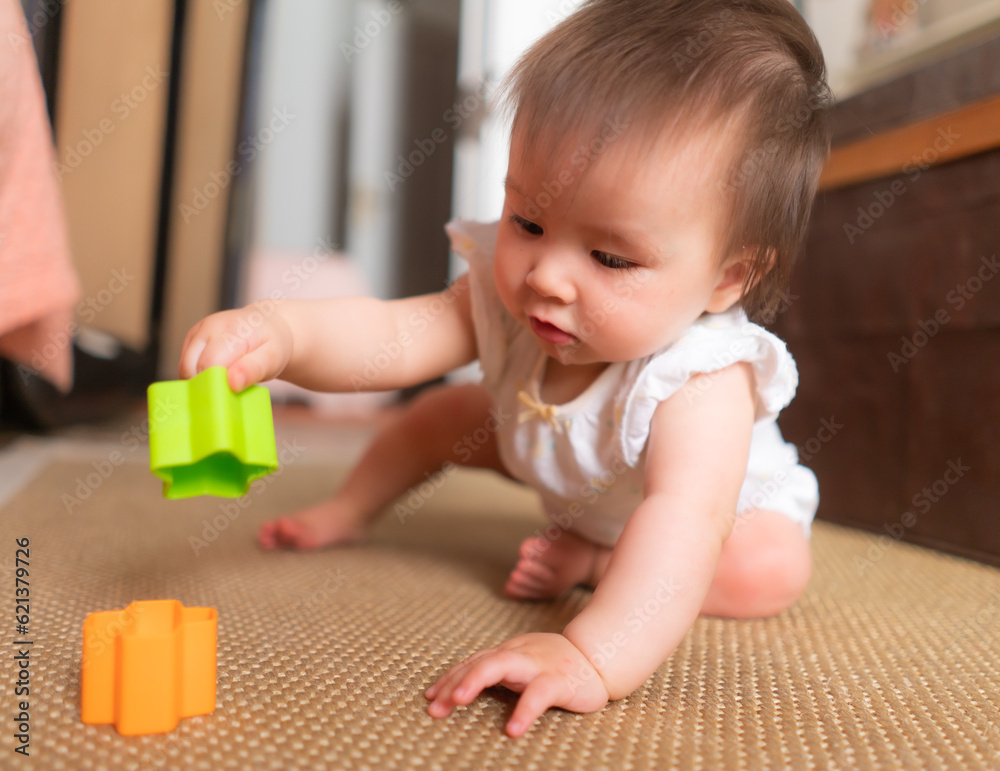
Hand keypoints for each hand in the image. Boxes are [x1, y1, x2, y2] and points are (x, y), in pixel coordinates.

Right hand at [179, 302, 293, 391]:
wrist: (268, 326)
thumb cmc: (271, 345)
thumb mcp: (272, 359)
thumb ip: (253, 370)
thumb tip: (232, 382)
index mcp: (232, 330)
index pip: (210, 364)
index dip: (215, 385)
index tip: (225, 401)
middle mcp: (211, 326)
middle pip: (191, 366)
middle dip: (205, 385)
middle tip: (225, 396)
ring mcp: (198, 330)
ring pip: (184, 366)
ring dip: (198, 381)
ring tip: (223, 384)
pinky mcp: (191, 336)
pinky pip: (184, 363)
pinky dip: (195, 374)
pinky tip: (215, 376)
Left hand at [424, 633, 609, 736]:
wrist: (599, 657)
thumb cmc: (555, 665)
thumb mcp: (522, 665)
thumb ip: (496, 672)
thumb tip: (455, 689)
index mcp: (509, 652)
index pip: (473, 662)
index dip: (449, 678)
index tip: (429, 698)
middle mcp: (519, 654)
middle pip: (481, 660)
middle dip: (455, 681)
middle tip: (434, 706)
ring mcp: (538, 664)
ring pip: (503, 664)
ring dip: (476, 679)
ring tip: (457, 700)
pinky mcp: (559, 680)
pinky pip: (539, 693)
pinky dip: (524, 710)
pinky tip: (512, 729)